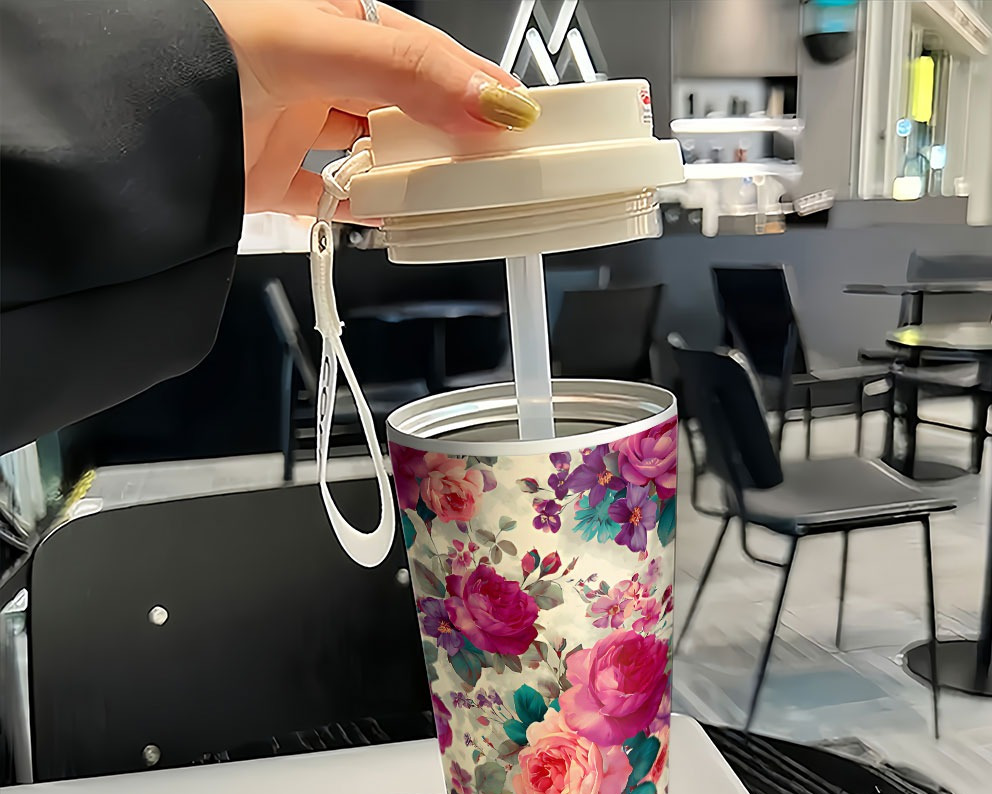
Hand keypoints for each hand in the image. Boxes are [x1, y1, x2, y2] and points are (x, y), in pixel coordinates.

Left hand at [202, 0, 539, 216]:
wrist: (116, 131)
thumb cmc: (194, 56)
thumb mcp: (314, 46)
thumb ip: (408, 73)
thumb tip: (491, 104)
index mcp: (329, 18)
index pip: (422, 53)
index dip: (472, 84)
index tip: (518, 118)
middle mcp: (313, 68)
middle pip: (403, 108)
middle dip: (448, 137)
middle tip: (492, 165)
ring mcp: (291, 124)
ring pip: (371, 155)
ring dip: (408, 179)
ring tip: (449, 197)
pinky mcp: (270, 176)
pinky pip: (331, 198)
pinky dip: (360, 212)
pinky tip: (388, 219)